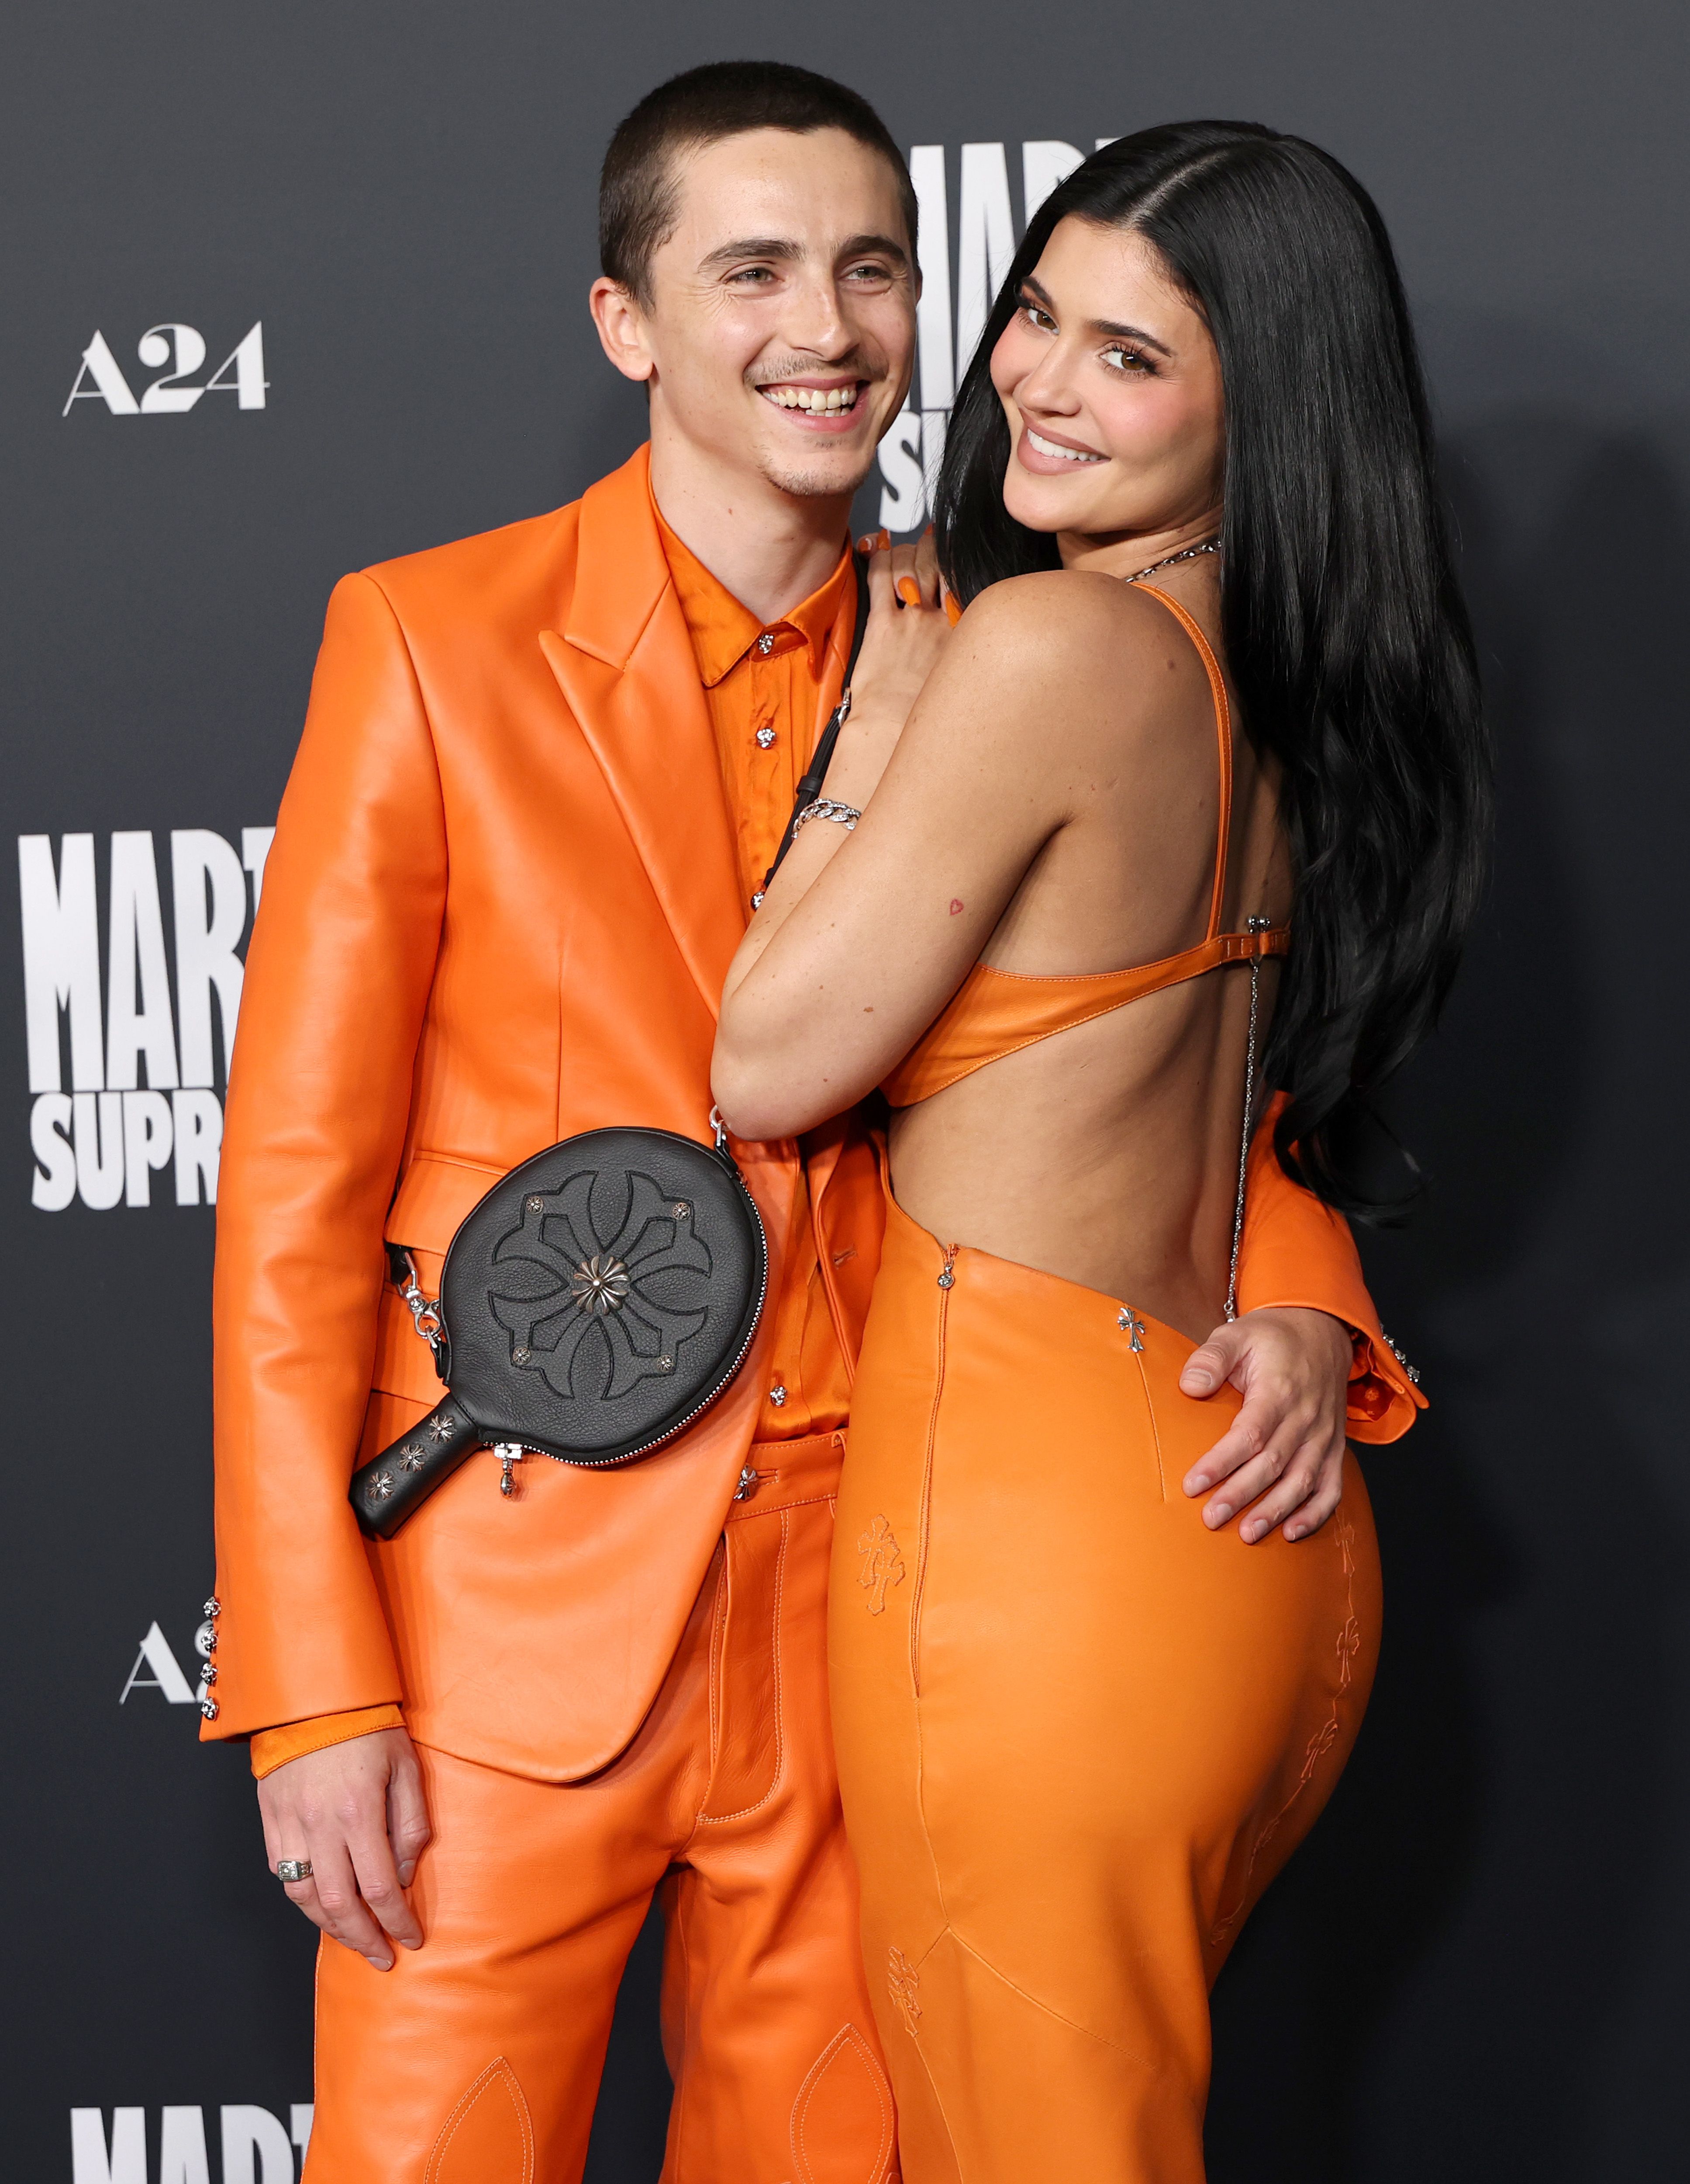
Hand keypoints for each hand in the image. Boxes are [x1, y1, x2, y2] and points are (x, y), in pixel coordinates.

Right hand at [257, 1726, 430, 1970]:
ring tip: (352, 1940)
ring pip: (304, 1897)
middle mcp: (321, 1825)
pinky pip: (282, 1872)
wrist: (315, 1696)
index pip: (381, 1887)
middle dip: (363, 1938)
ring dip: (330, 1927)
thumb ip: (410, 1823)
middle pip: (339, 1904)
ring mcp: (291, 1824)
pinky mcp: (271, 1819)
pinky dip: (301, 1897)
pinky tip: (319, 1906)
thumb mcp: (406, 1767)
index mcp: (359, 1812)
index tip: (411, 1938)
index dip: (397, 1921)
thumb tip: (404, 1872)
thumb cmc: (367, 1726)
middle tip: (382, 1957)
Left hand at [824, 528, 950, 803]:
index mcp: (970, 630)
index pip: (970, 574)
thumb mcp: (966, 680)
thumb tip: (978, 641)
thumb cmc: (926, 719)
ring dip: (904, 552)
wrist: (894, 734)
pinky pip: (880, 575)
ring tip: (900, 556)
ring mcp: (913, 618)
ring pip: (910, 560)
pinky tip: (877, 550)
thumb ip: (973, 652)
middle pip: (941, 559)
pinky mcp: (882, 623)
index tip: (957, 555)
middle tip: (927, 553)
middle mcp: (945, 617)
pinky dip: (879, 557)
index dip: (960, 559)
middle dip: (932, 549)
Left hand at [1177, 1307, 1352, 1543]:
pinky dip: (1315, 1514)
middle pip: (1273, 1464)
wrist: (1323, 1331)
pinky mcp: (1334, 1448)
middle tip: (1211, 1518)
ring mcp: (1324, 1436)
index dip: (1221, 1462)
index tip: (1192, 1484)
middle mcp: (1306, 1417)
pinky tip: (1291, 1533)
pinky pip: (1331, 1487)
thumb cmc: (1272, 1338)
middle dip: (1241, 1495)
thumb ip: (1210, 1358)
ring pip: (1302, 1481)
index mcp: (1279, 1390)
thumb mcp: (1236, 1333)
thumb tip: (1190, 1386)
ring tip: (1248, 1534)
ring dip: (1276, 1511)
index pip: (1249, 1434)